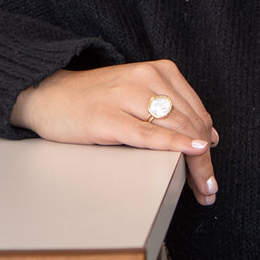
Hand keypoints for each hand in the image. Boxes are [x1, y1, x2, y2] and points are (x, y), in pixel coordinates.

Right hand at [10, 60, 220, 204]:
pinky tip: (191, 153)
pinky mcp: (107, 117)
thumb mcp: (138, 96)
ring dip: (195, 164)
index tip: (212, 171)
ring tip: (201, 188)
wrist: (48, 95)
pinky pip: (149, 135)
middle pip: (192, 124)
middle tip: (209, 188)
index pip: (198, 112)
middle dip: (205, 161)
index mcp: (160, 71)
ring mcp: (126, 96)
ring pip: (177, 130)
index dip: (210, 144)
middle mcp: (147, 79)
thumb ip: (172, 111)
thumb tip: (208, 138)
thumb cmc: (94, 99)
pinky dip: (174, 145)